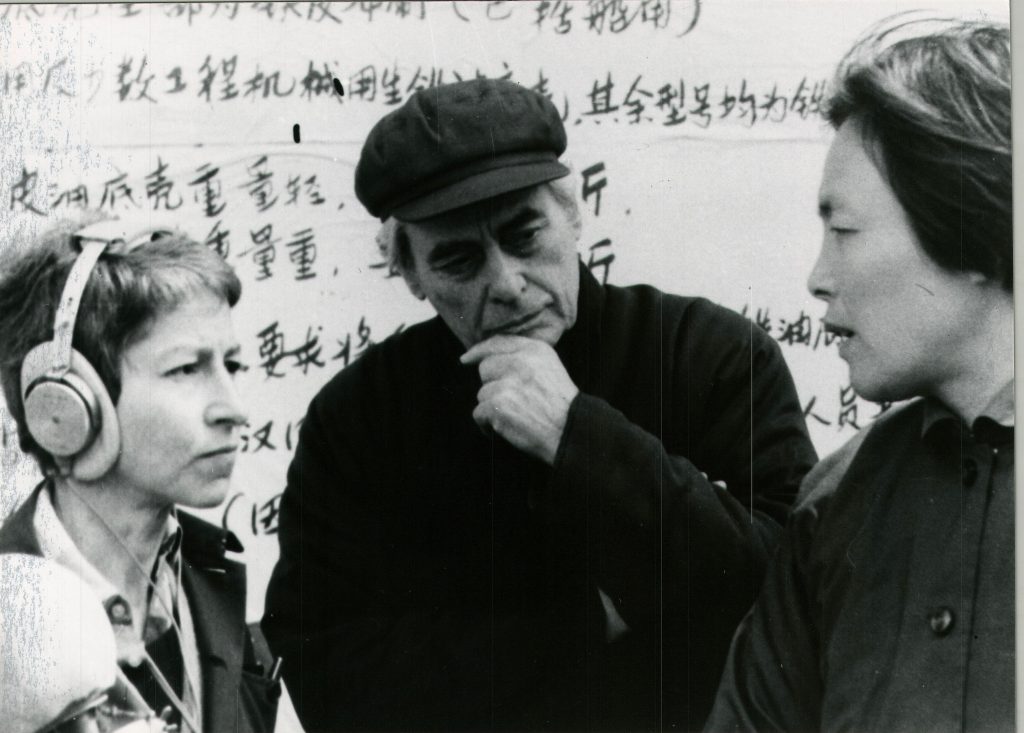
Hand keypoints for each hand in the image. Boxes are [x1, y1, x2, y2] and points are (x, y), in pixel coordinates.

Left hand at [460, 335, 578, 464]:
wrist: (570, 432)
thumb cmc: (561, 406)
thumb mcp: (550, 368)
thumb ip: (524, 358)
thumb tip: (486, 357)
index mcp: (535, 349)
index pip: (498, 342)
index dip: (479, 351)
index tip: (466, 359)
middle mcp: (520, 362)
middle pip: (486, 368)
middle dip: (493, 385)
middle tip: (513, 401)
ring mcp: (508, 383)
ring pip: (482, 393)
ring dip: (493, 407)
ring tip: (515, 416)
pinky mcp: (498, 405)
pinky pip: (479, 413)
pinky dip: (487, 425)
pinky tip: (504, 428)